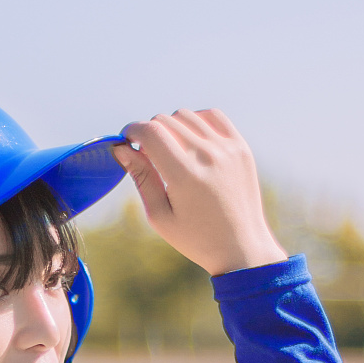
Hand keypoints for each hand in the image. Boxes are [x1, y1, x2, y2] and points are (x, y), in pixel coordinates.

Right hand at [113, 109, 285, 275]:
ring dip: (171, 126)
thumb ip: (141, 177)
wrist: (242, 247)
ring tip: (171, 150)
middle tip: (148, 154)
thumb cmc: (196, 238)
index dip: (132, 131)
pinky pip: (212, 116)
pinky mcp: (240, 147)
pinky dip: (196, 121)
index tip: (127, 141)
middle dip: (150, 132)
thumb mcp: (160, 215)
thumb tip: (121, 148)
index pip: (151, 131)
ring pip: (186, 115)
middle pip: (165, 120)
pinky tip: (191, 139)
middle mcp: (208, 156)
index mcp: (185, 174)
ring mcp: (227, 148)